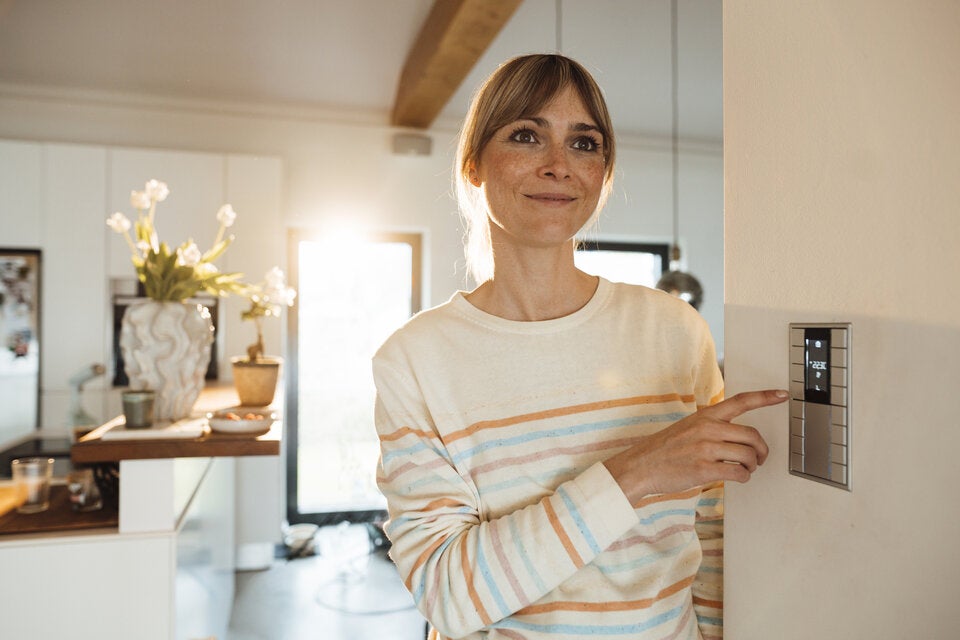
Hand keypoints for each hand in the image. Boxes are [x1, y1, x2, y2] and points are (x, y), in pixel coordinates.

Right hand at [603, 389, 787, 502]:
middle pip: (752, 435)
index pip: (741, 401)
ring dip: (752, 466)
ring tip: (745, 469)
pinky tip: (737, 477)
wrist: (641, 466)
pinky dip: (744, 477)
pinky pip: (738, 472)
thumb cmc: (664, 449)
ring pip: (748, 455)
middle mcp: (707, 428)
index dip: (765, 397)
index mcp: (705, 415)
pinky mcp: (704, 469)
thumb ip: (712, 427)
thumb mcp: (687, 427)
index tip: (783, 394)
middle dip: (762, 450)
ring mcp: (706, 448)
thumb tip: (737, 437)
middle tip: (760, 458)